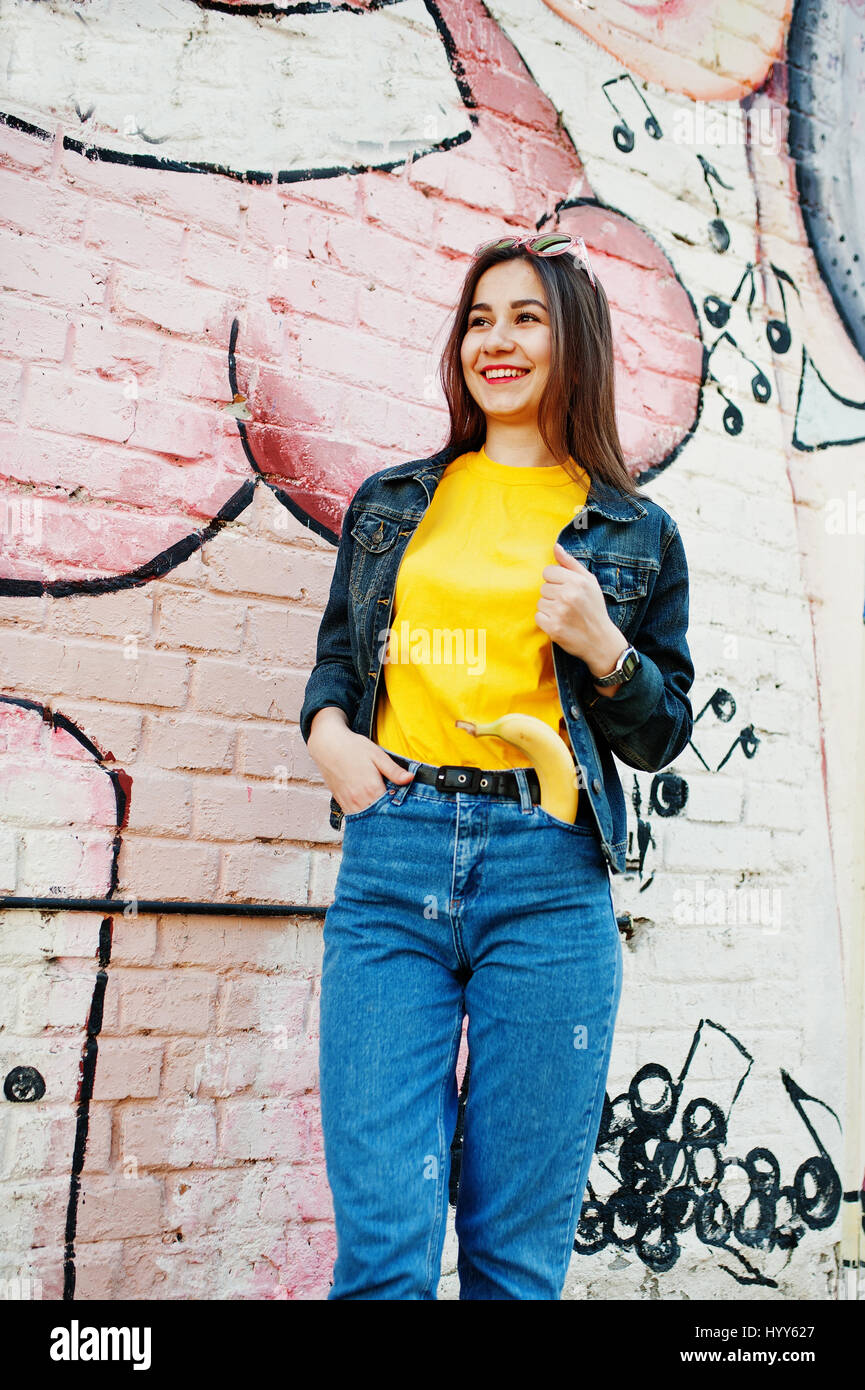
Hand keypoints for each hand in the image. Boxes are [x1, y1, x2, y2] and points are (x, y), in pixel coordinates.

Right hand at [307, 709, 413, 813]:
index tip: (409, 808)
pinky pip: (355, 817)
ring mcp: (348, 803)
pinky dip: (364, 817)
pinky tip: (372, 809)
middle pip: (379, 817)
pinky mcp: (341, 802)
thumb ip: (394, 771)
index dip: (402, 810)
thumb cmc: (353, 747)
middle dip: (390, 817)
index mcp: (371, 788)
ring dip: (376, 818)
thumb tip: (411, 779)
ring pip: (366, 820)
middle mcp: (359, 800)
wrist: (327, 745)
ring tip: (386, 813)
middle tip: (400, 813)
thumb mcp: (377, 755)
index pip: (391, 808)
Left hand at [535, 541, 628, 687]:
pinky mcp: (553, 627)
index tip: (566, 589)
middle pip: (543, 587)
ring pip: (540, 602)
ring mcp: (560, 612)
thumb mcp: (589, 582)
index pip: (548, 571)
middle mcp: (568, 595)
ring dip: (549, 608)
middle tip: (567, 604)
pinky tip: (560, 623)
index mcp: (577, 581)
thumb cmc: (594, 608)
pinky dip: (546, 621)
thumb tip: (555, 547)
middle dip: (553, 595)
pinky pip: (538, 617)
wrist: (600, 640)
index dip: (555, 580)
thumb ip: (571, 563)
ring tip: (565, 614)